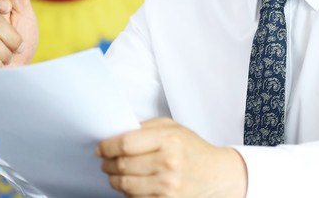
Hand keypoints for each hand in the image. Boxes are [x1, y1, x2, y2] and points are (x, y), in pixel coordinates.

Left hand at [96, 117, 246, 197]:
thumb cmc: (193, 149)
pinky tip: (129, 185)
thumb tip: (117, 133)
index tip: (101, 148)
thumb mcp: (172, 128)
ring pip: (125, 185)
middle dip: (107, 164)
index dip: (107, 146)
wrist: (216, 175)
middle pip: (122, 165)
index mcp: (167, 140)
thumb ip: (145, 128)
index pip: (125, 144)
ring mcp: (168, 185)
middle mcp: (168, 163)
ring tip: (113, 174)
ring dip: (114, 179)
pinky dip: (127, 192)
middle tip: (105, 161)